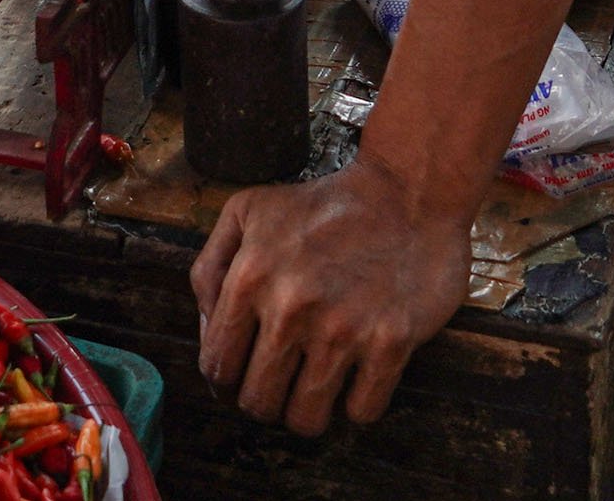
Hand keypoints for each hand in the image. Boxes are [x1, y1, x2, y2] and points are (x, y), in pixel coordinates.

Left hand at [190, 156, 469, 434]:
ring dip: (306, 412)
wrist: (406, 194)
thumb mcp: (247, 213)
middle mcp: (291, 308)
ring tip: (314, 386)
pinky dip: (357, 405)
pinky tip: (357, 376)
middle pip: (258, 402)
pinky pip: (361, 412)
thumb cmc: (321, 207)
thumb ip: (210, 269)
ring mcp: (343, 328)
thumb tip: (207, 332)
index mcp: (249, 277)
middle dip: (264, 400)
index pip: (217, 367)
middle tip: (281, 382)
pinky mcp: (391, 342)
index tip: (243, 375)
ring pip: (306, 419)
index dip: (226, 381)